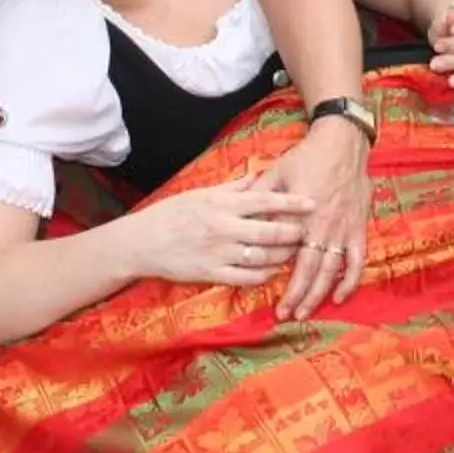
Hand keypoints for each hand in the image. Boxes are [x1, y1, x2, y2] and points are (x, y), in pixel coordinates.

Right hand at [128, 171, 318, 287]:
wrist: (141, 242)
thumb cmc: (172, 213)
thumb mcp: (202, 193)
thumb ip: (233, 187)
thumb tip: (260, 175)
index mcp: (221, 204)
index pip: (265, 201)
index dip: (291, 203)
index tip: (312, 203)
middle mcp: (223, 228)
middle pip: (269, 232)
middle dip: (294, 233)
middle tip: (309, 232)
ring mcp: (218, 253)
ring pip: (262, 257)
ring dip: (283, 256)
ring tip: (295, 252)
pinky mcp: (212, 274)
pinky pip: (247, 277)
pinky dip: (265, 275)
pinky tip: (274, 271)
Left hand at [259, 116, 370, 318]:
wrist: (342, 143)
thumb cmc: (307, 157)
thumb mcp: (276, 173)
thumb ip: (258, 197)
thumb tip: (238, 213)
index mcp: (301, 216)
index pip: (287, 255)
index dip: (277, 277)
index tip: (265, 292)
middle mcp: (323, 227)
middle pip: (309, 270)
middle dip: (297, 296)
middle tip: (285, 315)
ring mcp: (343, 230)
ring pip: (331, 270)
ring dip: (319, 295)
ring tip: (306, 312)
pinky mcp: (358, 228)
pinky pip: (357, 260)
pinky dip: (350, 280)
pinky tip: (340, 296)